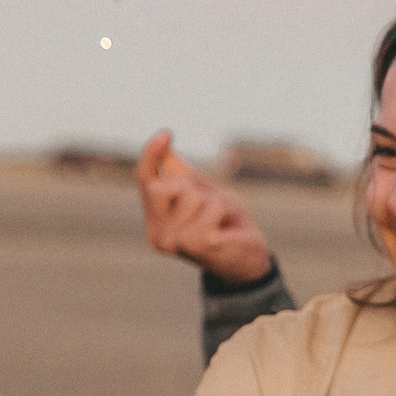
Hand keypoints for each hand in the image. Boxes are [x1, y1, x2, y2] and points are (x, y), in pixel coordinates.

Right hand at [137, 132, 272, 283]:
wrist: (250, 263)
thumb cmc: (227, 227)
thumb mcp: (205, 196)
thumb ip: (184, 178)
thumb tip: (167, 153)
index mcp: (156, 221)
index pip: (145, 181)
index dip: (151, 154)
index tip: (167, 132)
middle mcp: (158, 234)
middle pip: (168, 185)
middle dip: (194, 187)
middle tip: (212, 208)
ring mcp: (174, 241)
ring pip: (193, 195)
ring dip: (216, 202)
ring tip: (222, 222)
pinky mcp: (194, 244)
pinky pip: (213, 207)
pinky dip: (226, 212)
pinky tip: (228, 230)